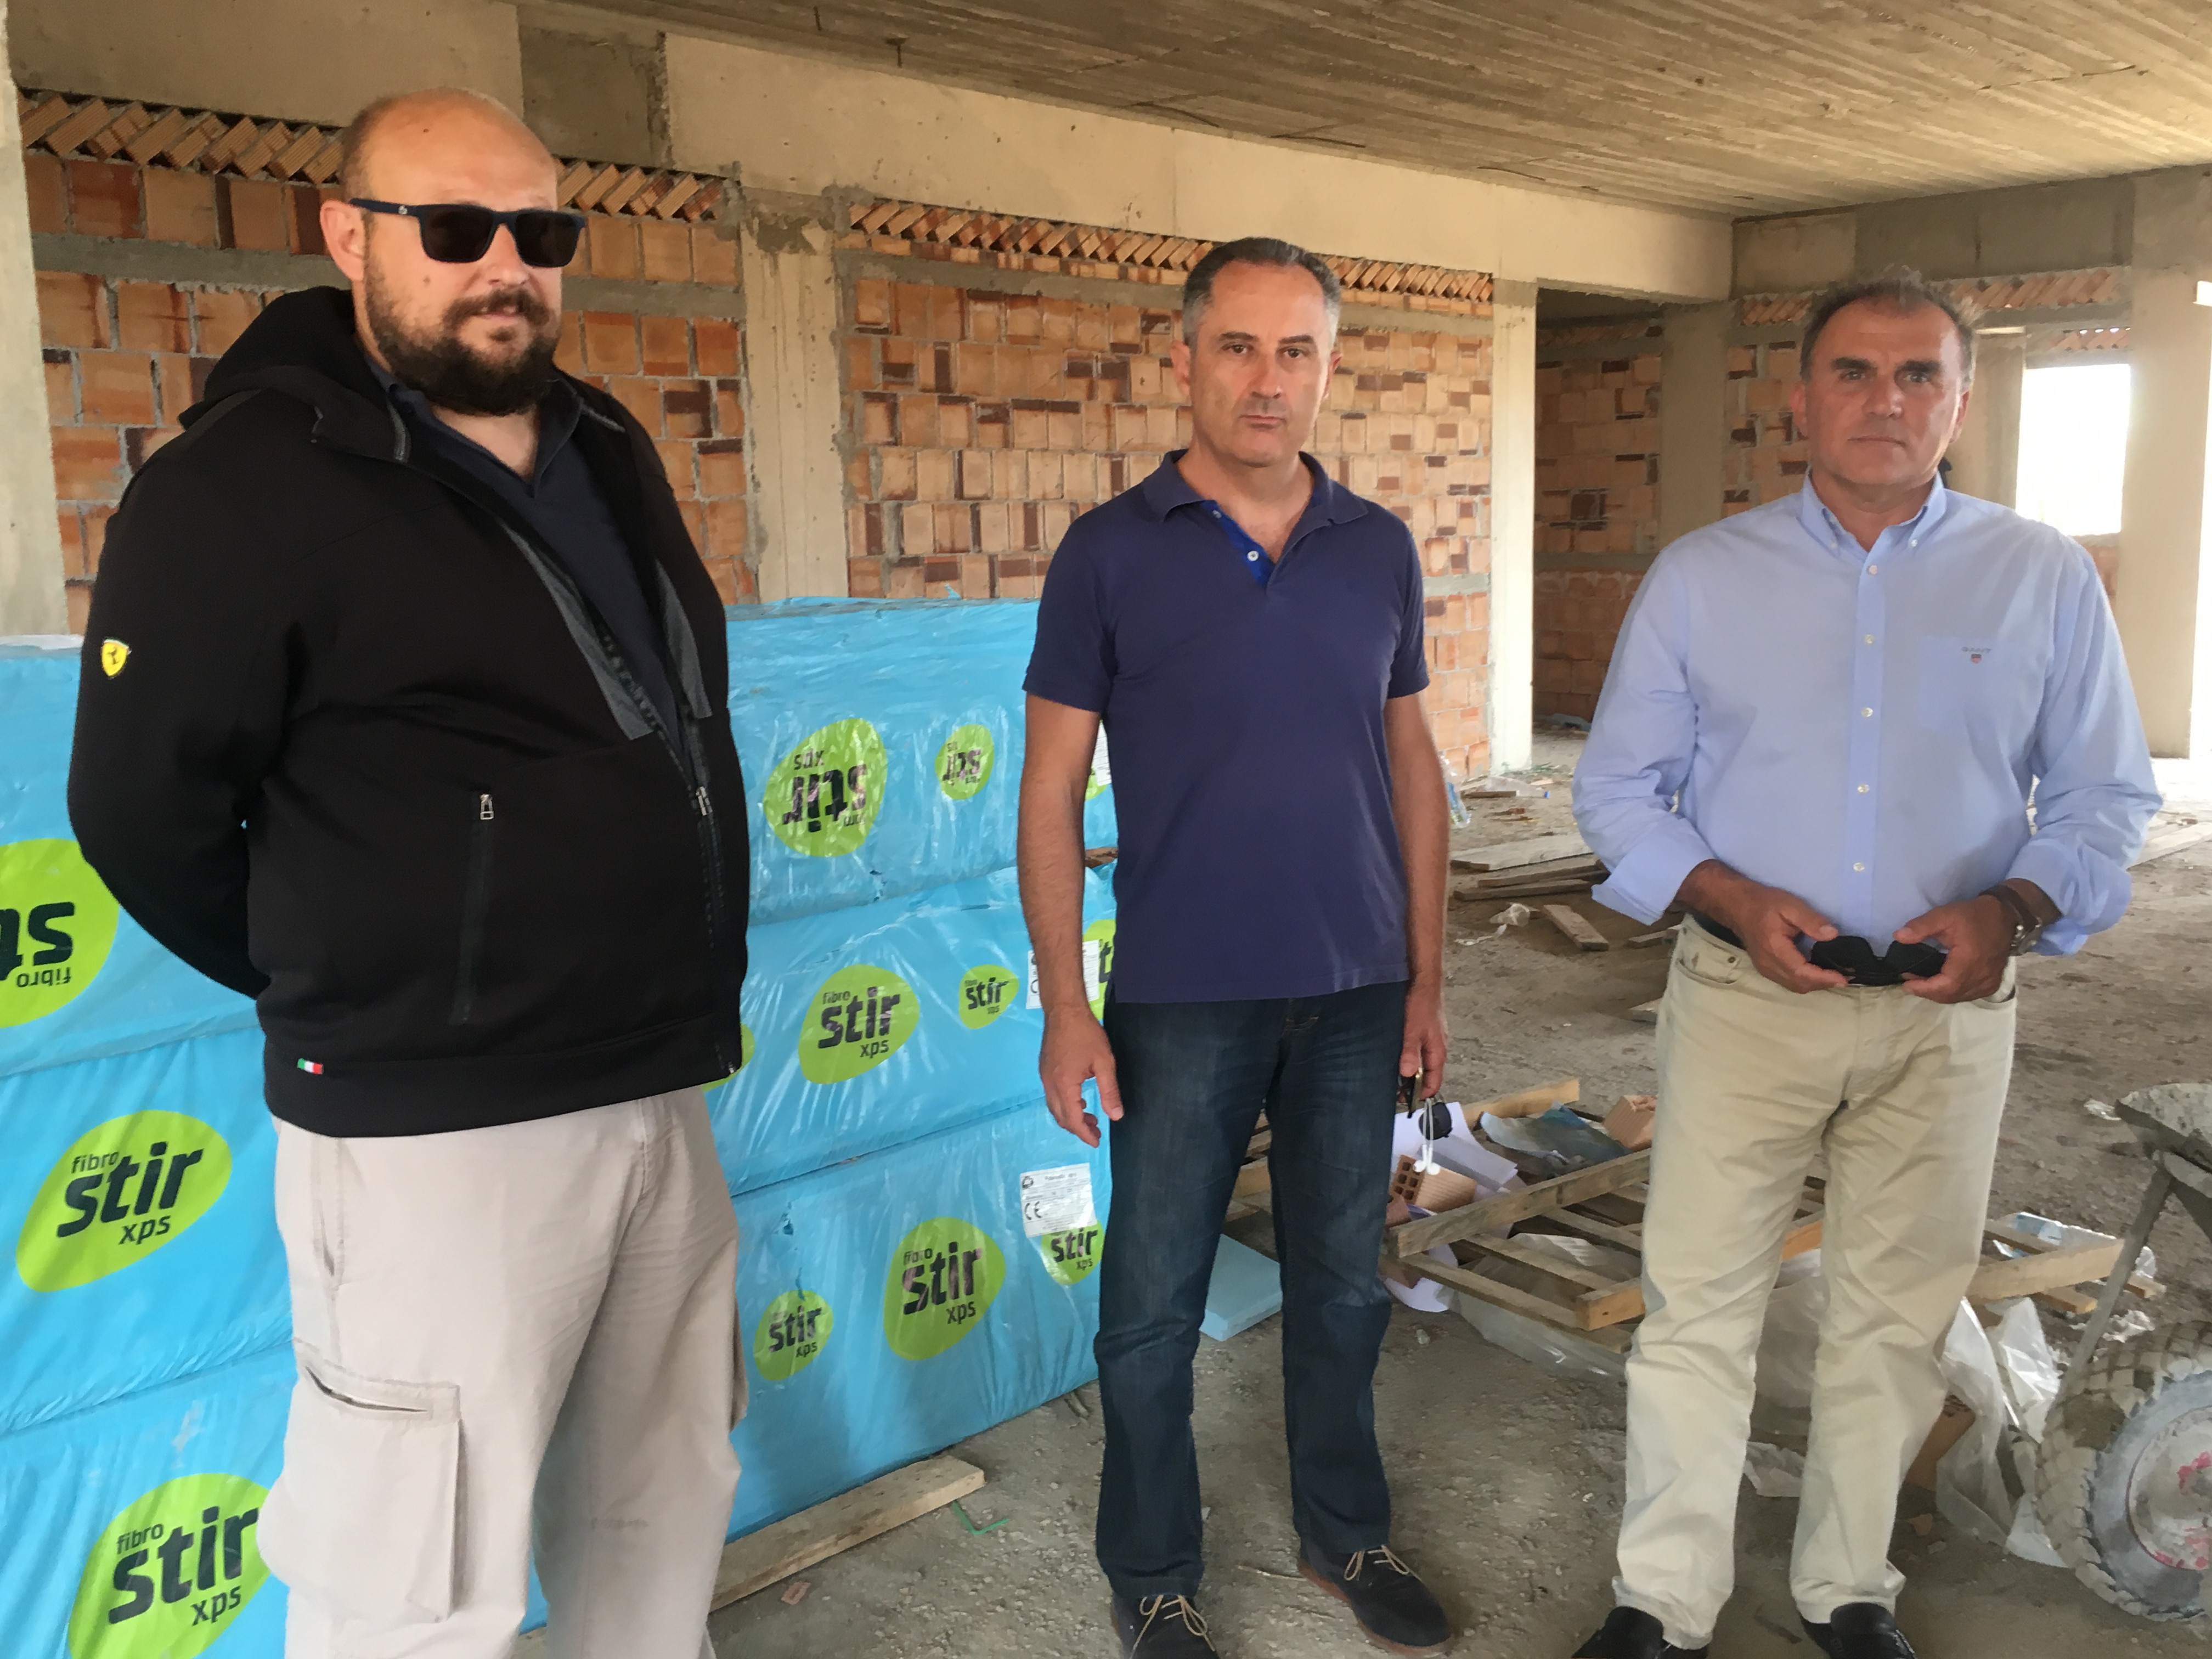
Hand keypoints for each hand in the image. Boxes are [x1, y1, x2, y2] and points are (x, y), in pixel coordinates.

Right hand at [1040, 1010, 1122, 1146]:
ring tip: (1090, 1119)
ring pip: (1055, 1108)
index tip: (1097, 1142)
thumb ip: (1109, 1091)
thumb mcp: (1104, 1062)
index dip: (1085, 1134)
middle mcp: (1050, 1085)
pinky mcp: (1045, 1070)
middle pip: (1061, 1117)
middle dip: (1078, 1128)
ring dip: (1071, 1117)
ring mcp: (1045, 1077)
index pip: (1073, 1120)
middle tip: (1096, 1132)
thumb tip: (1115, 1116)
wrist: (1063, 1009)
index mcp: (1064, 1086)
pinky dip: (1065, 1105)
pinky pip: (1052, 1097)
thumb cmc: (1086, 1034)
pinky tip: (1079, 1100)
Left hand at [1401, 983, 1447, 1100]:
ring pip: (1422, 1062)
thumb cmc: (1420, 1005)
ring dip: (1409, 1070)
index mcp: (1437, 1052)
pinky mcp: (1424, 1031)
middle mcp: (1437, 1048)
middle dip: (1413, 1084)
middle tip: (1394, 1089)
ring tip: (1392, 1074)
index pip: (1434, 1082)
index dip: (1422, 1094)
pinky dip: (1408, 1057)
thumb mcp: (1412, 1030)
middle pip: (1428, 1074)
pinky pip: (1418, 1050)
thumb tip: (1407, 1074)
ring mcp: (1431, 1039)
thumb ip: (1410, 1052)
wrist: (1424, 982)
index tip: (1405, 1101)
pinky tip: (1395, 1055)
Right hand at [1678, 860, 1847, 993]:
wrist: (1736, 905)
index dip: (1824, 978)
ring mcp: (1764, 968)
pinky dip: (1804, 981)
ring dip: (1814, 984)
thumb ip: (1811, 920)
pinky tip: (1815, 972)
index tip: (1844, 978)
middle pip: (1799, 984)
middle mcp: (1768, 964)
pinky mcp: (1765, 968)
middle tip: (1846, 977)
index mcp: (1774, 949)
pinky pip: (1788, 981)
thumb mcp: (1790, 905)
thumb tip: (1832, 935)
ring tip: (1834, 977)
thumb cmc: (1763, 902)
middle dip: (1823, 984)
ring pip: (1794, 986)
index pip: (1802, 972)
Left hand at [1893, 896, 2011, 1002]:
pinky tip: (1943, 983)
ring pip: (1959, 997)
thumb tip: (1898, 937)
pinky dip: (1954, 992)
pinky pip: (1969, 994)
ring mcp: (1989, 983)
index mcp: (1969, 963)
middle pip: (1950, 995)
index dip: (1923, 989)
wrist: (2006, 916)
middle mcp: (1981, 978)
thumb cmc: (1973, 915)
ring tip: (1923, 982)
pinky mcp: (1993, 983)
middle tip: (1911, 982)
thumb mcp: (1944, 915)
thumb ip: (1920, 927)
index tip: (1905, 984)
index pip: (1943, 987)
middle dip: (1928, 992)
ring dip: (1940, 993)